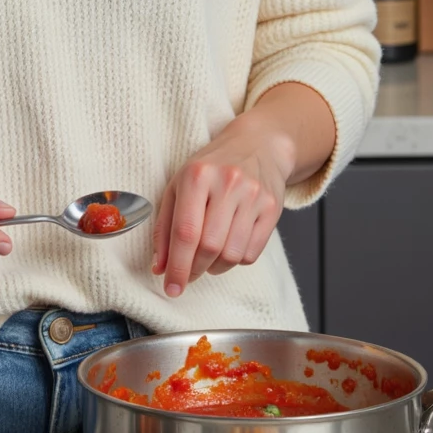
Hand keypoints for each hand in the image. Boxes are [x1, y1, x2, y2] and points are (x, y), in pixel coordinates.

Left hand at [151, 115, 293, 296]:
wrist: (258, 145)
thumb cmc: (211, 169)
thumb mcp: (179, 186)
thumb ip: (165, 227)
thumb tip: (159, 268)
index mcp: (197, 175)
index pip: (185, 231)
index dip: (176, 266)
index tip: (171, 288)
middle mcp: (227, 183)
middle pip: (209, 246)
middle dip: (194, 269)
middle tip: (187, 274)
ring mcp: (253, 195)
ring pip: (232, 255)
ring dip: (215, 267)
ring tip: (208, 257)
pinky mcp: (273, 208)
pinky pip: (252, 254)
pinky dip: (235, 260)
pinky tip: (228, 246)